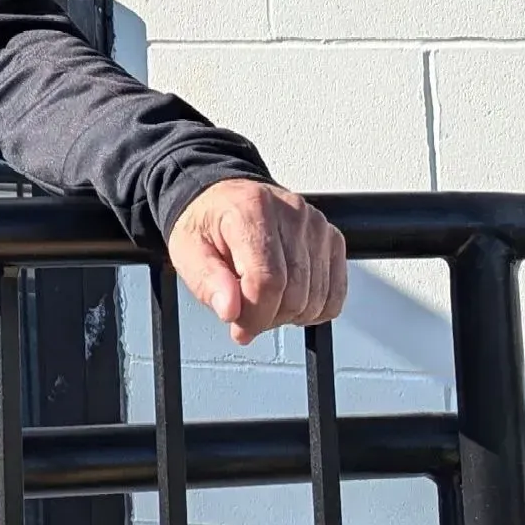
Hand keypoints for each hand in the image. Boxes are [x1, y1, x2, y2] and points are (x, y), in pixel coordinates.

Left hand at [167, 180, 347, 346]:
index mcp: (251, 209)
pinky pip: (335, 295)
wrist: (225, 200)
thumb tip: (229, 309)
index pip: (267, 281)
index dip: (254, 316)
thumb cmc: (209, 223)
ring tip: (265, 299)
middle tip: (247, 311)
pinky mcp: (332, 239)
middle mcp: (290, 212)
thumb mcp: (188, 250)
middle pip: (295, 293)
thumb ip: (206, 281)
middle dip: (269, 317)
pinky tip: (289, 299)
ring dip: (290, 315)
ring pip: (318, 299)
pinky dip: (314, 310)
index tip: (239, 325)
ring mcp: (316, 225)